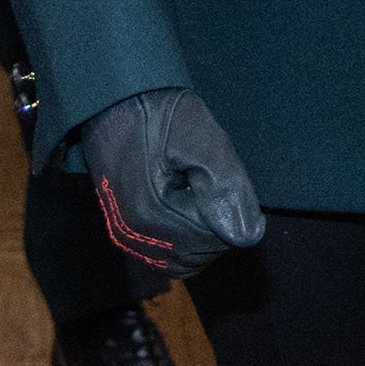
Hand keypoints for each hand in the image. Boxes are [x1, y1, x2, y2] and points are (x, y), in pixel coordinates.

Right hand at [79, 86, 264, 279]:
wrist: (116, 103)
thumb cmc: (162, 115)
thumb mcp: (205, 140)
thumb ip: (227, 188)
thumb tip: (248, 236)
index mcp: (152, 214)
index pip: (218, 238)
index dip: (233, 209)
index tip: (221, 174)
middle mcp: (134, 236)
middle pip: (201, 254)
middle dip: (219, 225)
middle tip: (210, 182)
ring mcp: (125, 238)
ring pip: (184, 262)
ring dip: (204, 236)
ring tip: (199, 194)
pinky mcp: (123, 234)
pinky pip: (164, 258)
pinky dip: (185, 243)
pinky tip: (188, 211)